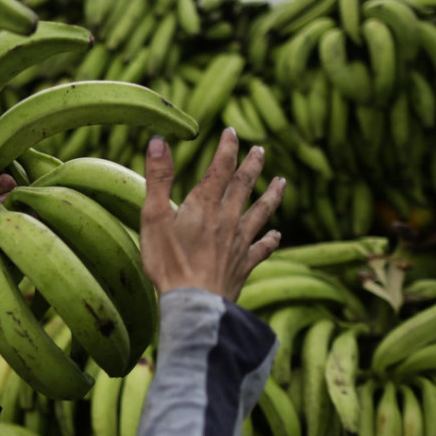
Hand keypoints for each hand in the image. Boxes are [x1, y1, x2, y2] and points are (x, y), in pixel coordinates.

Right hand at [140, 128, 285, 300]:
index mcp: (205, 205)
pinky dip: (271, 240)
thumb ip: (158, 178)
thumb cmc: (169, 262)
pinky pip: (262, 248)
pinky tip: (277, 235)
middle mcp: (228, 219)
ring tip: (282, 182)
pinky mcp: (243, 265)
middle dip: (253, 166)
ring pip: (261, 212)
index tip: (231, 132)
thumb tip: (159, 141)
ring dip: (272, 195)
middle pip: (245, 186)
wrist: (194, 303)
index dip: (227, 148)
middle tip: (261, 150)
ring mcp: (239, 242)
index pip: (221, 168)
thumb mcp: (153, 217)